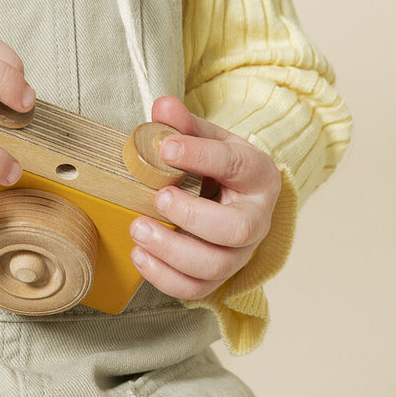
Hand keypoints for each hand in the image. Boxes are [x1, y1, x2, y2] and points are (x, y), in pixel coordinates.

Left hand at [128, 95, 280, 300]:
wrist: (233, 196)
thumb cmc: (218, 166)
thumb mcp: (207, 137)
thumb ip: (184, 124)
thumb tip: (161, 107)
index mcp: (257, 174)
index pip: (236, 165)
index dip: (200, 156)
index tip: (166, 148)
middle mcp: (256, 219)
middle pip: (236, 230)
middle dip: (192, 217)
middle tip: (158, 198)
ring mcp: (240, 253)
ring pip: (215, 266)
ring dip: (172, 251)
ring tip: (138, 229)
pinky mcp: (219, 277)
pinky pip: (196, 290)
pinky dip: (165, 278)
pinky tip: (139, 255)